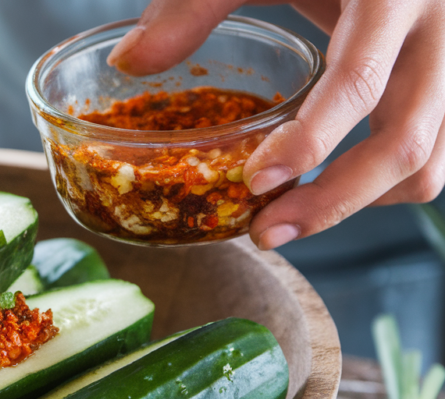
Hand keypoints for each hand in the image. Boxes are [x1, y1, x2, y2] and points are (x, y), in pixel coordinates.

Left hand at [107, 0, 444, 249]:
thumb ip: (194, 6)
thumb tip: (129, 62)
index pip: (358, 82)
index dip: (309, 142)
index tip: (255, 183)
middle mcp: (438, 32)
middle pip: (405, 143)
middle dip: (333, 202)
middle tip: (265, 231)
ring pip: (429, 160)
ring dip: (359, 205)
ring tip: (287, 223)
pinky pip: (436, 154)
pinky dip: (386, 187)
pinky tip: (328, 190)